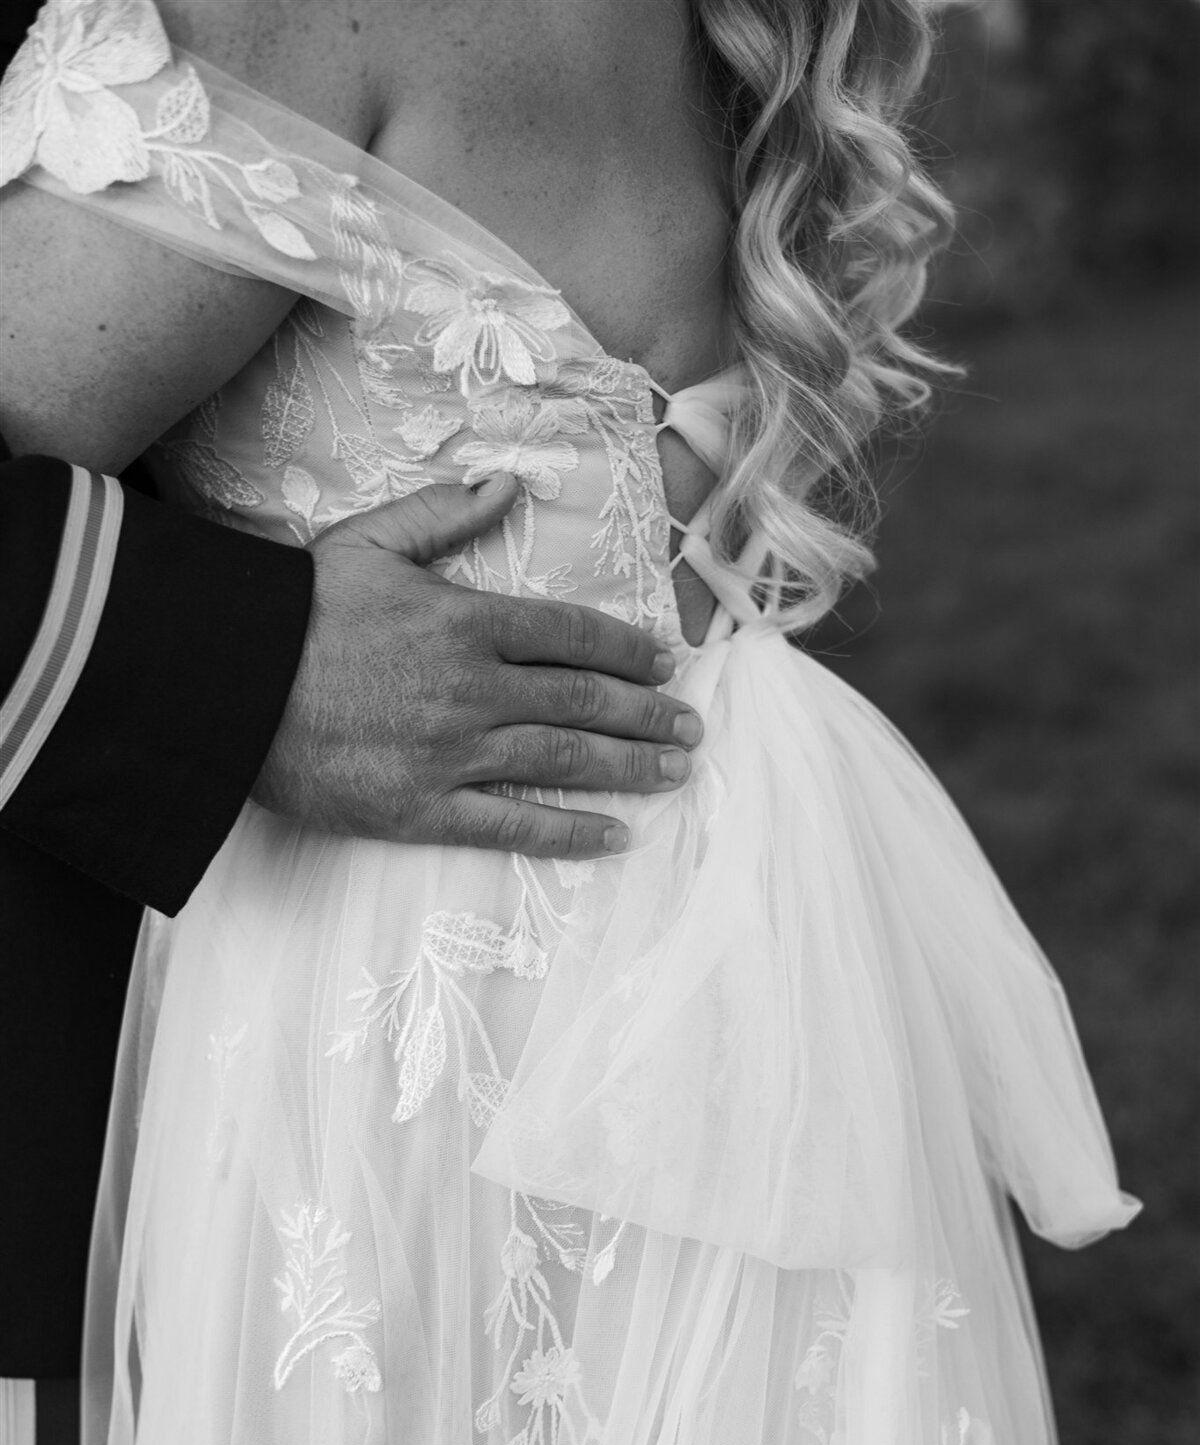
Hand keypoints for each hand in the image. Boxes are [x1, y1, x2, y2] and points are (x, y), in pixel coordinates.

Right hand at [252, 476, 702, 856]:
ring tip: (674, 771)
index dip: (627, 649)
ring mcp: (453, 753)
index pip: (571, 634)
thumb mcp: (370, 543)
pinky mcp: (422, 808)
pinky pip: (512, 824)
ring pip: (562, 759)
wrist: (225, 684)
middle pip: (583, 699)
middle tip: (691, 726)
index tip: (665, 662)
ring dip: (628, 766)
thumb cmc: (296, 610)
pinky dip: (568, 831)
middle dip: (646, 713)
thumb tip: (507, 485)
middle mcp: (474, 689)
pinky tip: (614, 834)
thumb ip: (445, 518)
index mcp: (467, 622)